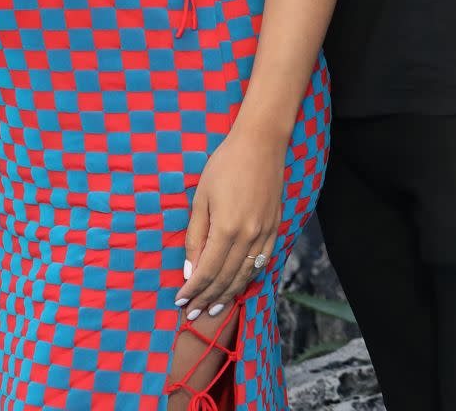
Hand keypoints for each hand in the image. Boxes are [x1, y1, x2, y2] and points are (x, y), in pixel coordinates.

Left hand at [174, 127, 284, 320]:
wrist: (261, 142)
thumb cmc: (225, 164)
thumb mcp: (201, 197)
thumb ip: (196, 236)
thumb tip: (190, 270)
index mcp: (227, 228)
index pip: (206, 271)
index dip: (192, 290)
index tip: (180, 302)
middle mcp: (249, 236)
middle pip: (225, 278)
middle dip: (206, 298)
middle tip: (192, 314)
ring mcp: (265, 233)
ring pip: (246, 274)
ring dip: (228, 294)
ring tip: (214, 309)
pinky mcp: (275, 227)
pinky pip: (263, 261)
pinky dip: (249, 277)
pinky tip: (239, 285)